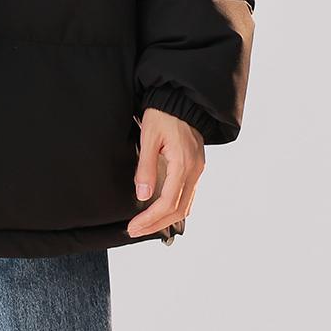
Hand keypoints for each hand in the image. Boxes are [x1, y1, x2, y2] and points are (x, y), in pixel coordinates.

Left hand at [125, 107, 204, 238]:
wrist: (180, 100)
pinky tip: (160, 211)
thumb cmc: (163, 115)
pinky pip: (188, 196)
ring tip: (145, 226)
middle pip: (178, 210)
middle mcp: (195, 171)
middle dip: (156, 224)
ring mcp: (198, 170)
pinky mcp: (196, 168)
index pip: (167, 202)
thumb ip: (146, 167)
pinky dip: (174, 208)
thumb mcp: (149, 137)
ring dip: (166, 219)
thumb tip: (143, 196)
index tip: (133, 227)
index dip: (150, 219)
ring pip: (185, 206)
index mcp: (183, 164)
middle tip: (135, 231)